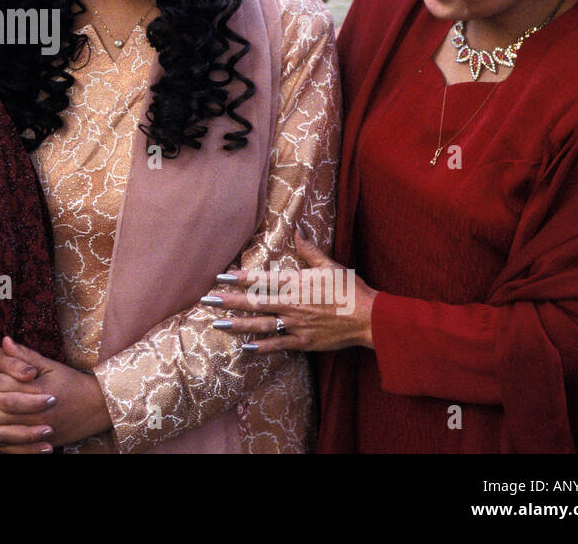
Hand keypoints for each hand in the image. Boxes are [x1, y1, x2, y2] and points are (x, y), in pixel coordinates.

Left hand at [0, 337, 111, 451]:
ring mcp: (37, 431)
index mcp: (36, 390)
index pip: (2, 384)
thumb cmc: (72, 382)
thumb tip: (4, 340)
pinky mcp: (39, 444)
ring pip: (1, 433)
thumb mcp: (51, 365)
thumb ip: (25, 355)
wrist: (98, 407)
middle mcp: (35, 413)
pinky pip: (11, 448)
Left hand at [201, 235, 378, 353]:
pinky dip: (260, 347)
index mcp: (296, 283)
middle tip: (207, 300)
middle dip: (228, 301)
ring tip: (217, 324)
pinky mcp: (303, 341)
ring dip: (237, 324)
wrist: (370, 318)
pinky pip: (277, 344)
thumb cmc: (350, 290)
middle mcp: (292, 304)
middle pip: (254, 302)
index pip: (261, 279)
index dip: (238, 278)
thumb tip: (297, 231)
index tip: (220, 276)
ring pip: (260, 325)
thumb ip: (309, 250)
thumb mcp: (330, 266)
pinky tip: (244, 347)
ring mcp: (296, 324)